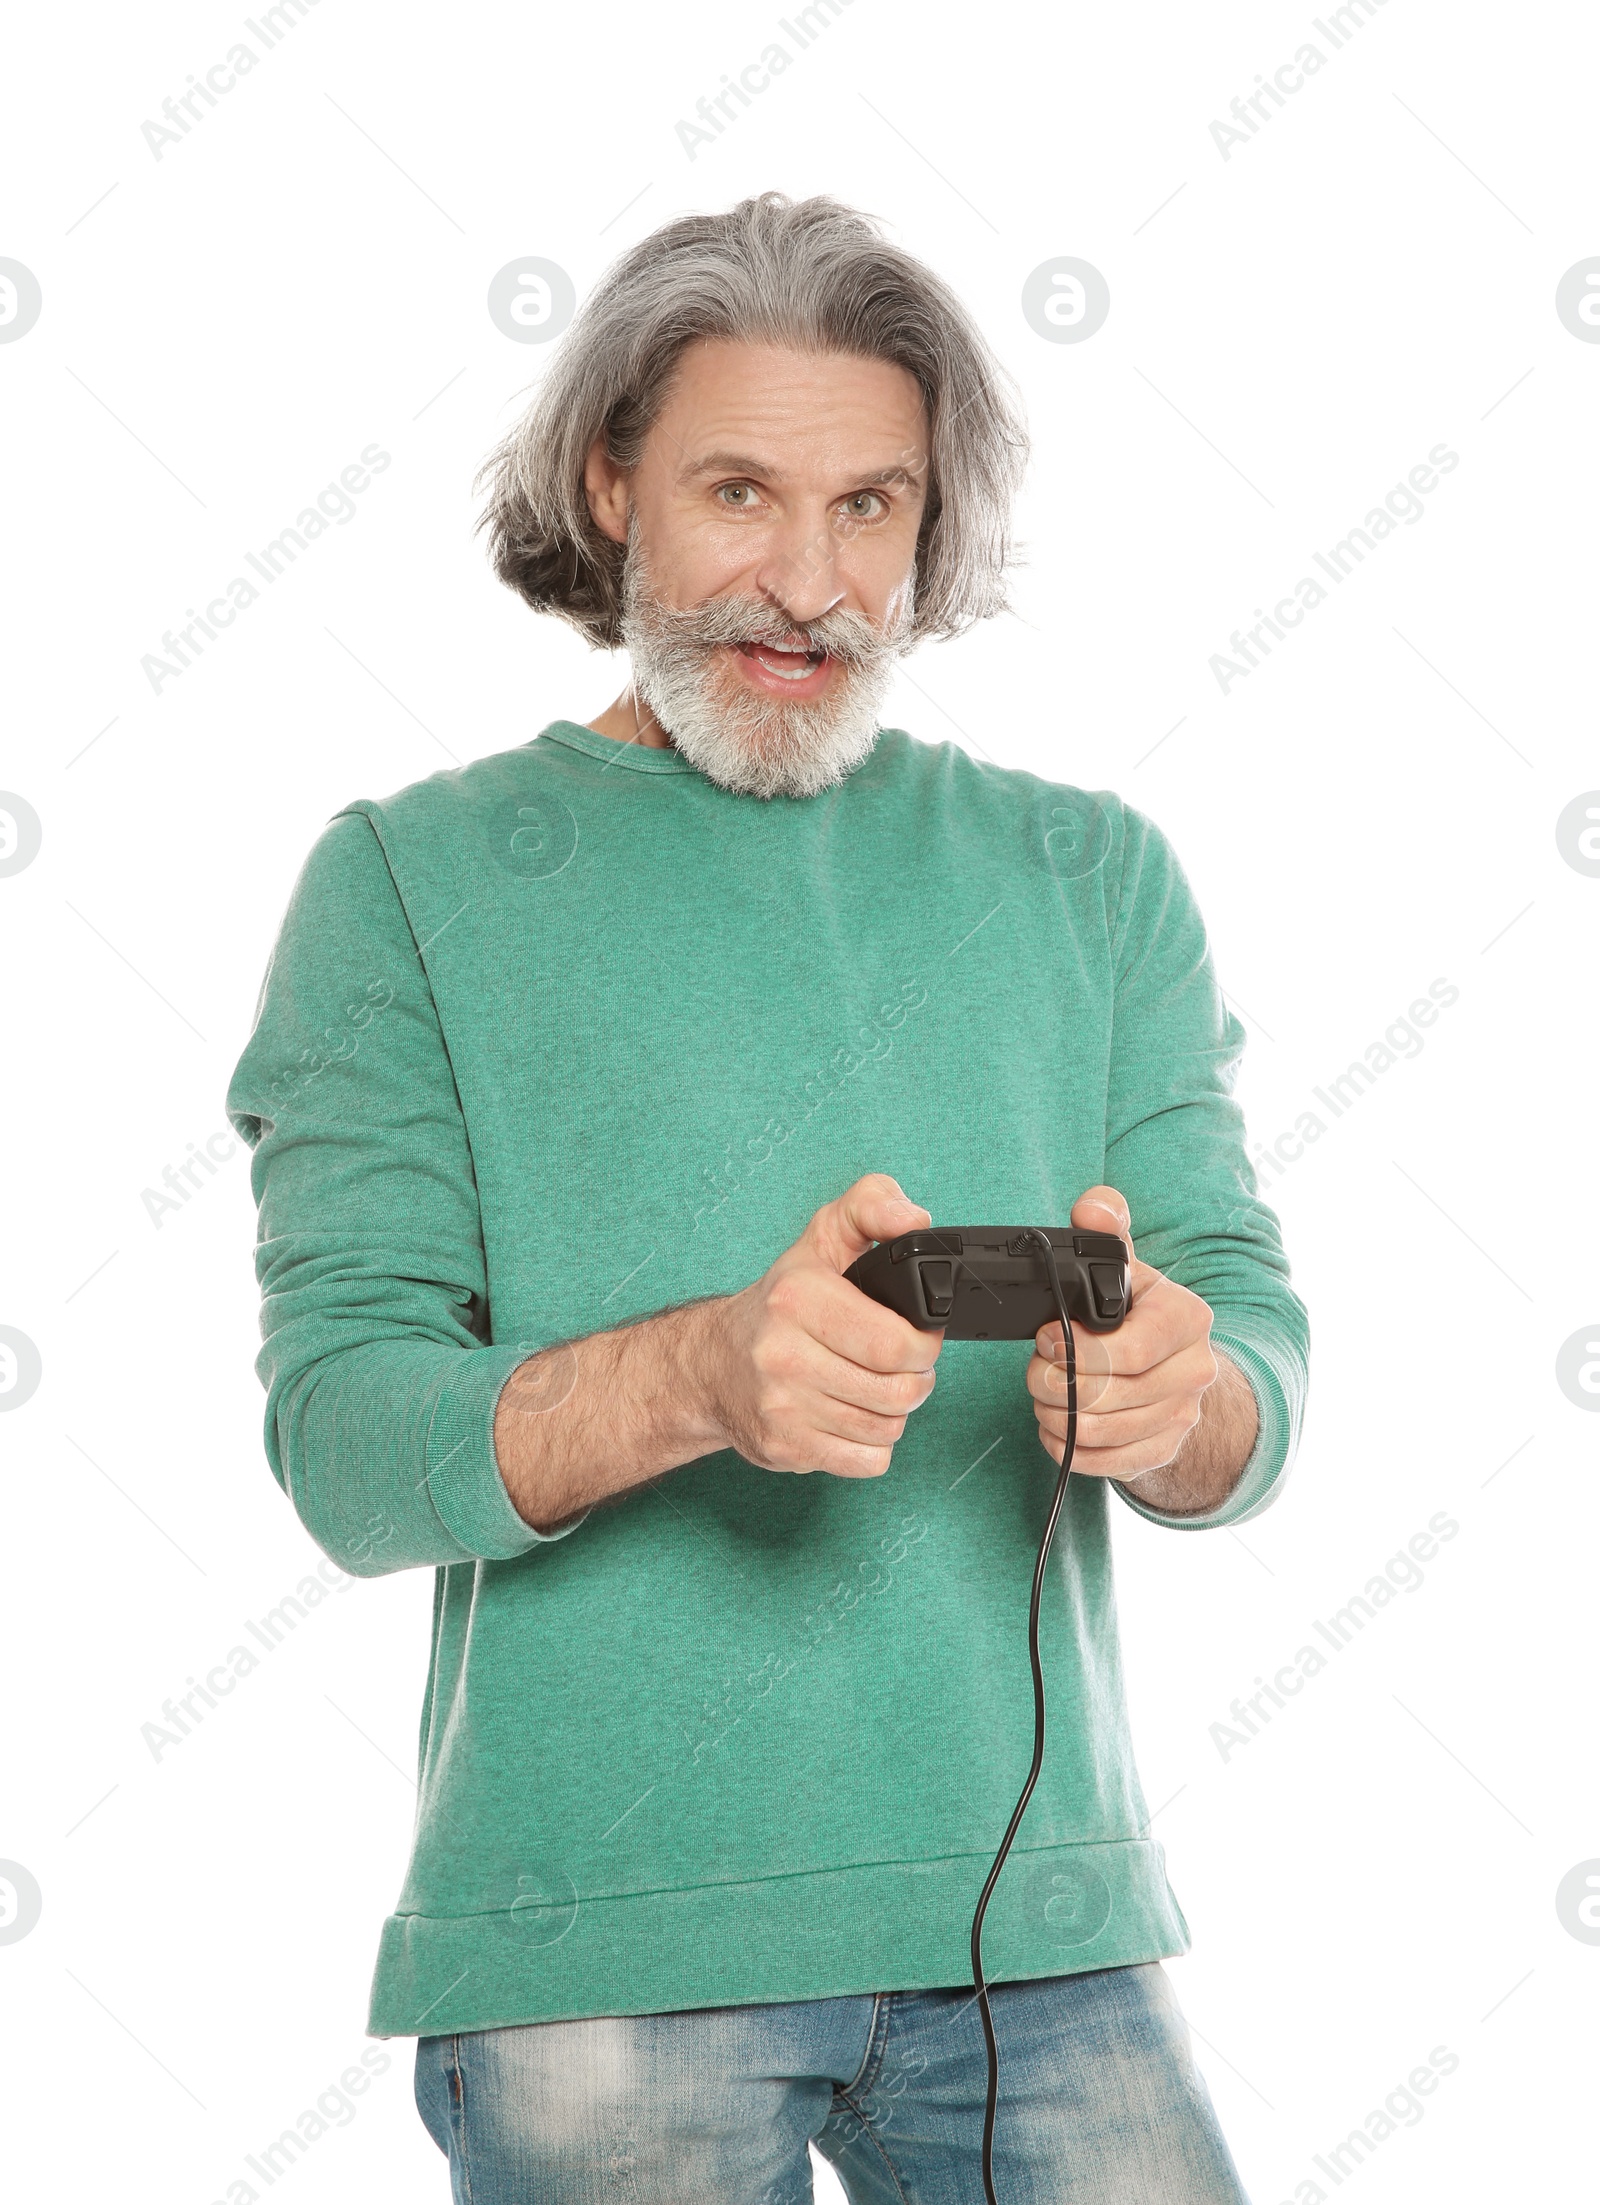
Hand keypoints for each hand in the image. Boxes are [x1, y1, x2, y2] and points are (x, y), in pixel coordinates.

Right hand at [694, 1173, 943, 1477]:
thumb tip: (915, 1220)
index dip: (924, 1343)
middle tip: (902, 1364)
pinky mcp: (783, 1448)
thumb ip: (872, 1206)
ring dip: (893, 1411)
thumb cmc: (782, 1301)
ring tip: (874, 1386)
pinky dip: (871, 1444)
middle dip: (916, 1379)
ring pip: (886, 1428)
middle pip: (897, 1392)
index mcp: (798, 1298)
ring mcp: (781, 1408)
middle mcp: (783, 1355)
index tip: (917, 1335)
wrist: (711, 1364)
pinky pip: (867, 1462)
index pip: (895, 1342)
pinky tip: (852, 1415)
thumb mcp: (824, 1237)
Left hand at [1026, 1185, 1218, 1482]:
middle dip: (1054, 1382)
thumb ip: (1107, 1230)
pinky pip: (1105, 1464)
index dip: (1077, 1350)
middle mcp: (1195, 1370)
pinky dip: (1067, 1447)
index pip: (1131, 1350)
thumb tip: (1092, 1207)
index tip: (1046, 1339)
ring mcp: (1183, 1415)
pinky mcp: (1163, 1450)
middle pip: (1109, 1394)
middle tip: (1036, 1368)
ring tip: (1043, 1393)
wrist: (1176, 1364)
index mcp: (1187, 1319)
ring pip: (1101, 1431)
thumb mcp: (1126, 1265)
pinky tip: (1056, 1425)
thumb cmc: (1139, 1311)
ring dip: (1054, 1414)